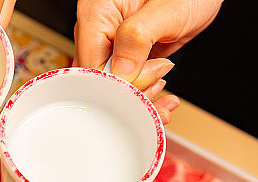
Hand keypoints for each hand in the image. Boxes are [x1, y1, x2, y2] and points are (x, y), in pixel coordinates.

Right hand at [74, 0, 222, 122]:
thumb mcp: (167, 9)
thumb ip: (138, 38)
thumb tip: (120, 71)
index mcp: (96, 12)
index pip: (90, 63)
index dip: (115, 81)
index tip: (142, 83)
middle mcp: (100, 28)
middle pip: (97, 77)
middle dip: (127, 92)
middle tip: (156, 87)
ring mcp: (112, 43)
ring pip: (112, 84)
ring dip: (138, 95)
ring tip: (161, 89)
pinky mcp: (127, 54)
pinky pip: (126, 81)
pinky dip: (143, 92)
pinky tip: (159, 91)